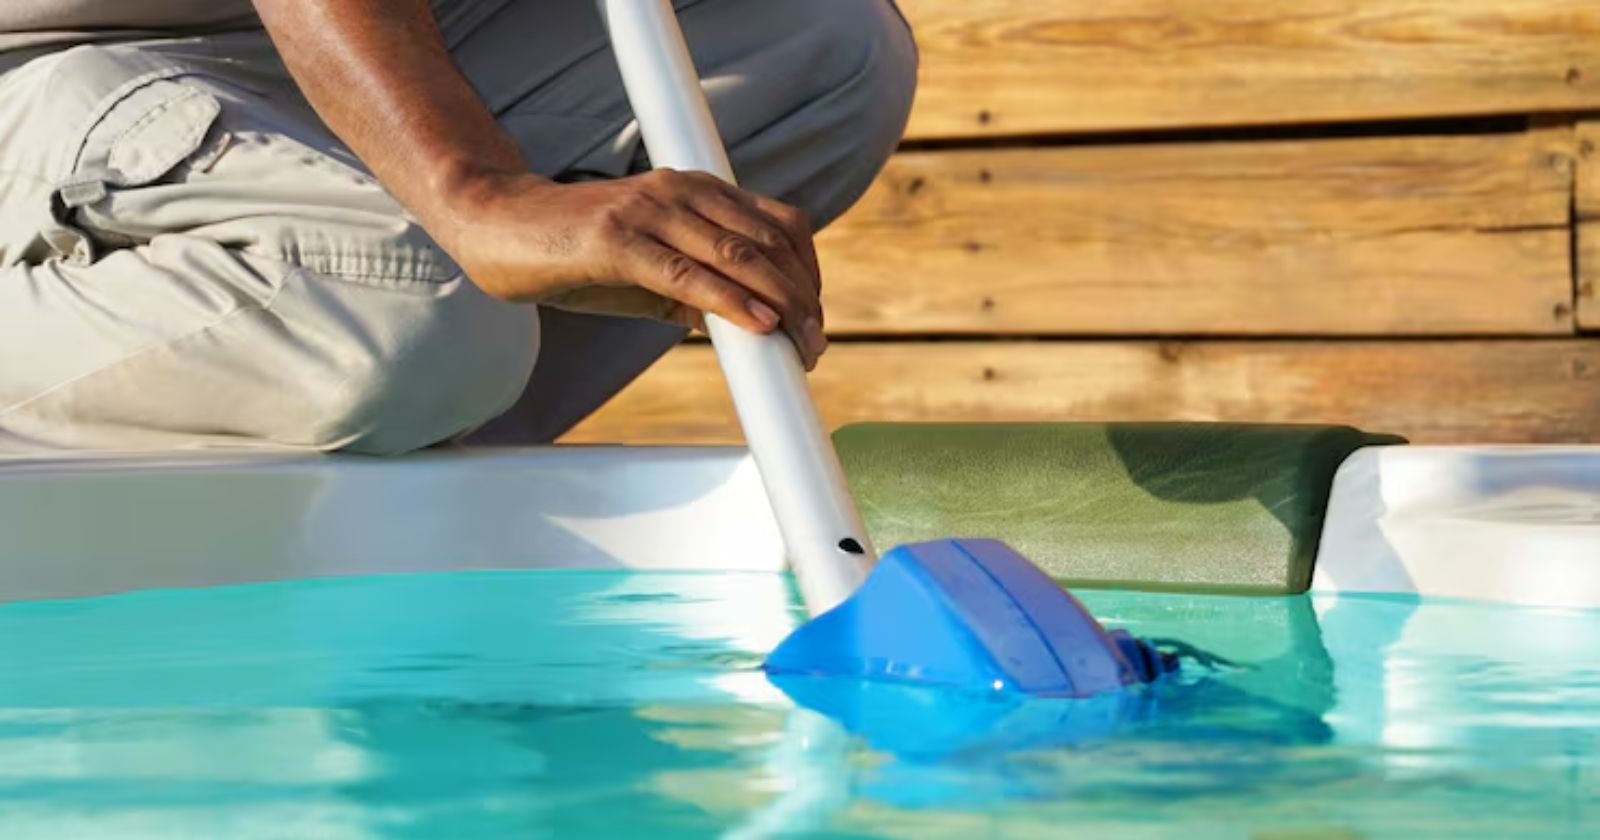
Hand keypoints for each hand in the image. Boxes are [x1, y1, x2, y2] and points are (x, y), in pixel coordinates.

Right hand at [432, 168, 828, 368]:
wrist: (496, 226)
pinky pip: (687, 273)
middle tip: (815, 345)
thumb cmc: (573, 252)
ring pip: (740, 254)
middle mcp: (682, 192)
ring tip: (800, 345)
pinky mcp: (618, 239)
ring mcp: (650, 211)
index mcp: (697, 192)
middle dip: (803, 297)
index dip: (808, 273)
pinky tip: (757, 325)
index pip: (780, 225)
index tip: (815, 319)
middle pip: (771, 241)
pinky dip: (730, 299)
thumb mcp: (646, 275)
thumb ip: (693, 293)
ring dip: (781, 304)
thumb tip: (741, 328)